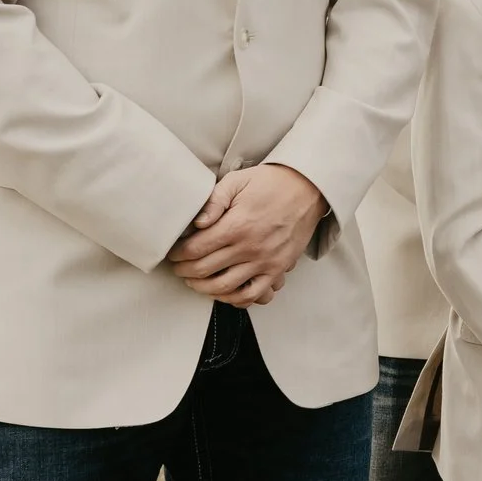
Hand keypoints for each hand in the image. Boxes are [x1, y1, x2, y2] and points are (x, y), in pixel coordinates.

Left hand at [167, 164, 326, 306]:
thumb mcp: (238, 181)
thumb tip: (196, 223)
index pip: (195, 249)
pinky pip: (253, 295)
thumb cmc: (271, 183)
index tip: (173, 254)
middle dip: (184, 271)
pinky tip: (224, 291)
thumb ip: (214, 201)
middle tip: (179, 268)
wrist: (308, 188)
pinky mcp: (278, 269)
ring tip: (196, 281)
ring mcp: (266, 261)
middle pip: (205, 270)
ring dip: (203, 288)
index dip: (178, 254)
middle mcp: (251, 247)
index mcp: (237, 225)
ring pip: (225, 287)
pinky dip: (235, 299)